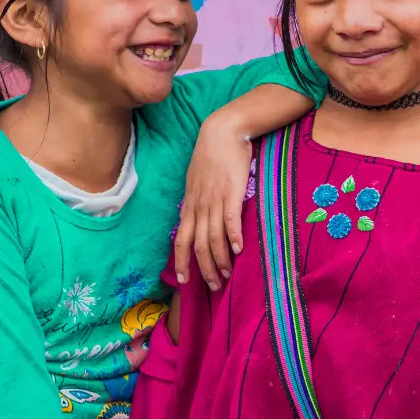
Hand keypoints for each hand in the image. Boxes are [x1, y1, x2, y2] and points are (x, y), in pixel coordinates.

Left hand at [172, 107, 253, 289]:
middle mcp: (199, 206)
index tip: (184, 281)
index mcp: (190, 204)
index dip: (182, 261)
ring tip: (227, 275)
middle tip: (214, 286)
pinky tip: (238, 250)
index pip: (181, 239)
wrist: (222, 132)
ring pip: (213, 237)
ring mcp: (214, 200)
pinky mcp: (232, 193)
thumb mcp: (198, 180)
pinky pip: (230, 220)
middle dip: (204, 269)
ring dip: (219, 260)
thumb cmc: (212, 155)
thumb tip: (200, 217)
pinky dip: (233, 237)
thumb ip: (199, 200)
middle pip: (197, 245)